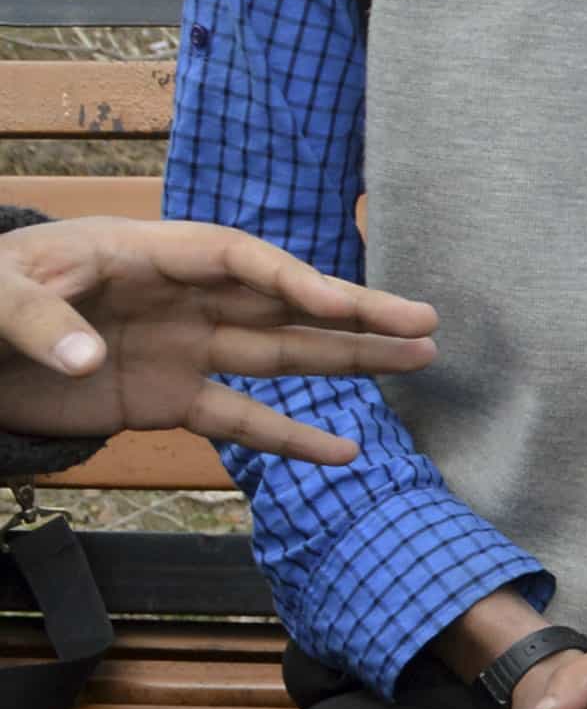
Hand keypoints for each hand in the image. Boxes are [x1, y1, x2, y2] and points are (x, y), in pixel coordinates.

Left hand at [0, 217, 436, 458]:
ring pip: (280, 355)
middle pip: (282, 303)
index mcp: (145, 255)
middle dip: (354, 312)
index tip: (338, 303)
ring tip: (419, 359)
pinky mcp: (168, 400)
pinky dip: (290, 439)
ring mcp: (182, 350)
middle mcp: (181, 299)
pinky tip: (344, 453)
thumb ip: (40, 323)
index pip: (236, 260)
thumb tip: (89, 359)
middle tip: (425, 322)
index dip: (291, 279)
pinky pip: (240, 420)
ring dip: (347, 360)